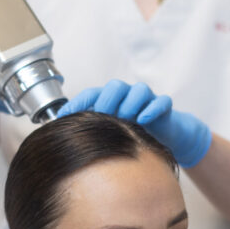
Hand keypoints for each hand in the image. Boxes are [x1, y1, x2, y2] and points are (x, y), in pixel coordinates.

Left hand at [58, 79, 211, 167]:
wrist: (166, 137)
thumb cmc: (133, 134)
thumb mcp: (111, 135)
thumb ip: (92, 133)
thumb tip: (63, 141)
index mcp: (111, 100)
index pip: (92, 94)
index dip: (78, 103)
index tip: (64, 116)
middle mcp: (128, 96)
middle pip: (116, 87)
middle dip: (108, 100)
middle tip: (104, 115)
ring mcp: (147, 100)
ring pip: (139, 90)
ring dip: (131, 103)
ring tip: (127, 118)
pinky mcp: (164, 107)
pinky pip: (161, 101)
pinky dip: (152, 108)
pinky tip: (144, 119)